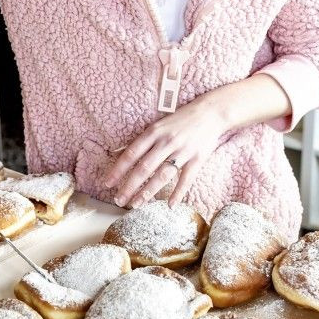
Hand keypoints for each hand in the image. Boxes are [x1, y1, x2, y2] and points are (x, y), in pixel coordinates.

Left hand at [103, 74, 291, 208]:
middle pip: (144, 168)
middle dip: (129, 186)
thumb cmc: (181, 119)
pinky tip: (170, 205)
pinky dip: (178, 193)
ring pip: (162, 175)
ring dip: (148, 192)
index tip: (107, 183)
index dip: (118, 169)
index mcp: (154, 132)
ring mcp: (182, 151)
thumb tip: (119, 153)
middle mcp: (167, 142)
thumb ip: (142, 140)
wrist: (211, 112)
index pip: (131, 154)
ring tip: (136, 205)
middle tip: (118, 200)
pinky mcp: (197, 158)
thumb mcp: (159, 124)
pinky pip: (186, 179)